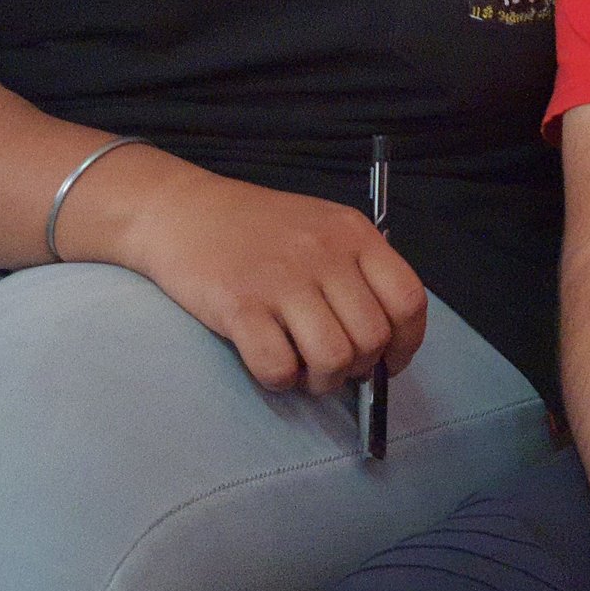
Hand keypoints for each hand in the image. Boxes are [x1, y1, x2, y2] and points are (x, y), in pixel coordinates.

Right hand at [100, 148, 427, 396]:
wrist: (181, 210)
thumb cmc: (255, 227)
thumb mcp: (320, 227)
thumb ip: (356, 271)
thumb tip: (385, 342)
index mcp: (352, 233)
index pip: (408, 300)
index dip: (406, 343)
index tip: (390, 361)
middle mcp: (323, 253)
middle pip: (372, 339)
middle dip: (357, 367)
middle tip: (332, 364)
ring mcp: (281, 279)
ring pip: (332, 359)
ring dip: (320, 380)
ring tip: (302, 368)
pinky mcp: (239, 305)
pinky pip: (279, 368)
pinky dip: (278, 379)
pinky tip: (268, 360)